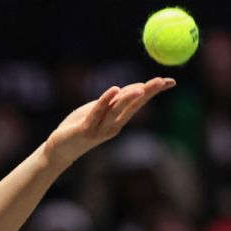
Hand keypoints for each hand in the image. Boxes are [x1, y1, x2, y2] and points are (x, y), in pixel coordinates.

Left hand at [43, 77, 175, 167]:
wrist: (59, 148)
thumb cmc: (79, 127)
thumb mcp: (98, 111)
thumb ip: (114, 102)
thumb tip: (135, 88)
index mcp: (118, 120)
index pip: (139, 102)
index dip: (154, 92)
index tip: (170, 81)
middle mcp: (113, 125)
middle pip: (133, 106)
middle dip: (148, 93)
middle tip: (163, 81)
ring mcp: (100, 129)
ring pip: (117, 110)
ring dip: (130, 98)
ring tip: (142, 87)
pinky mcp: (85, 129)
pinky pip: (97, 113)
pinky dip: (105, 100)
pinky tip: (113, 89)